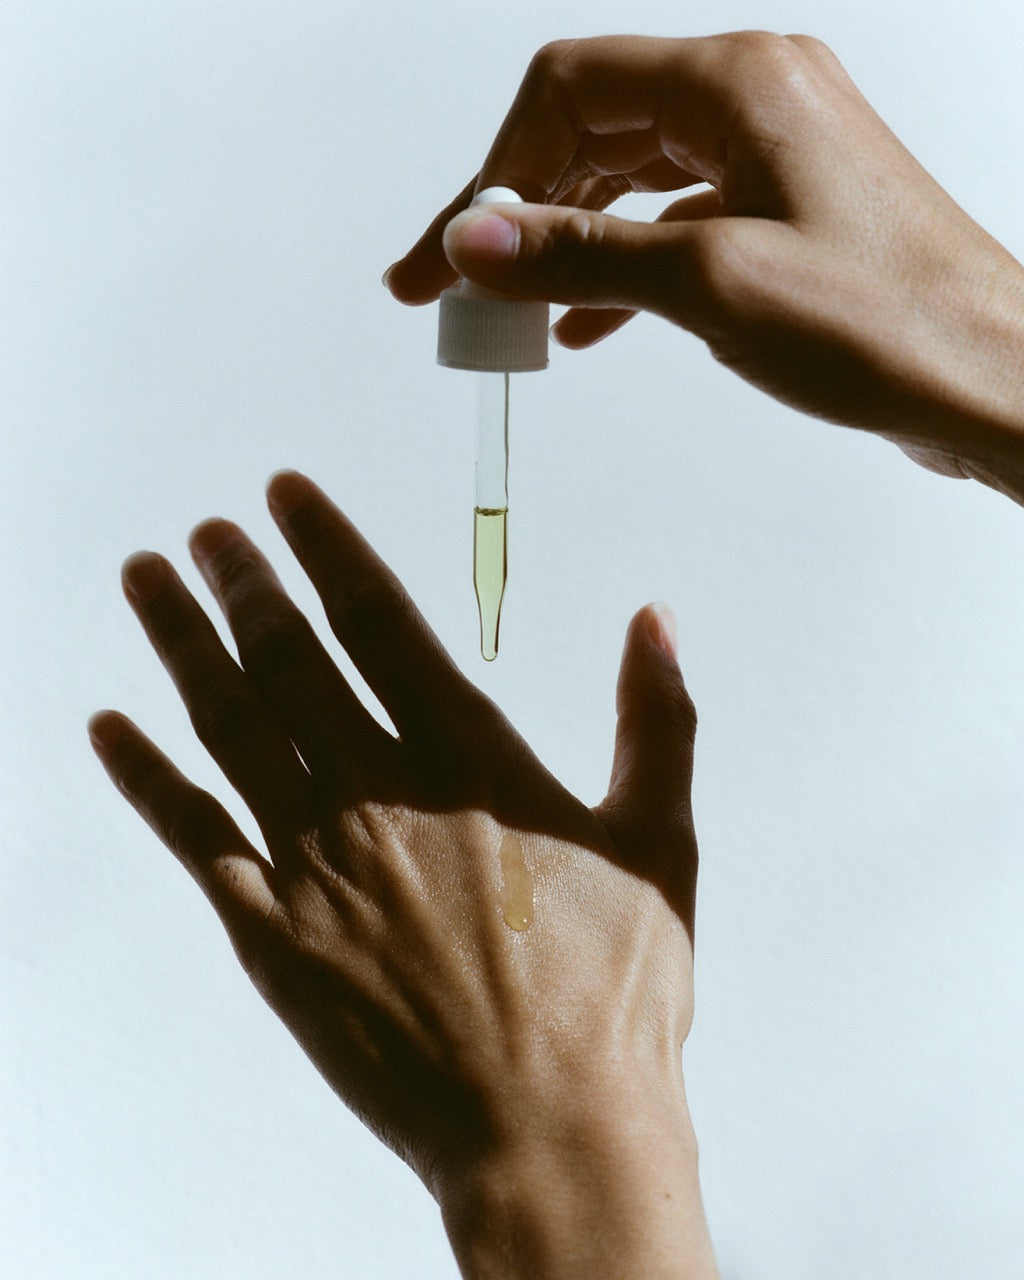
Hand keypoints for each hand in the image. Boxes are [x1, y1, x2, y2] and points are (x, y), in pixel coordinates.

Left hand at [89, 471, 716, 1278]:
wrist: (550, 1131)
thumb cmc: (615, 997)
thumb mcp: (661, 843)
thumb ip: (656, 721)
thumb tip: (656, 619)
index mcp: (470, 761)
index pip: (379, 620)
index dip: (327, 548)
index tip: (284, 496)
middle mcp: (380, 793)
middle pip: (291, 657)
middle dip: (245, 581)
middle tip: (209, 530)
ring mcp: (315, 862)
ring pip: (231, 724)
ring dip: (184, 644)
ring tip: (147, 580)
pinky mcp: (270, 935)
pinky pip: (192, 836)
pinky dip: (144, 777)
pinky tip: (109, 727)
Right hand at [387, 34, 1023, 502]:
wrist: (990, 379)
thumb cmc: (887, 322)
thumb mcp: (708, 283)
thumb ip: (578, 255)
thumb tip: (471, 240)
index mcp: (737, 82)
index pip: (567, 91)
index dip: (490, 174)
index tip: (443, 256)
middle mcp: (753, 101)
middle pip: (591, 129)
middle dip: (513, 208)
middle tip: (450, 287)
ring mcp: (771, 158)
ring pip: (629, 179)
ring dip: (561, 241)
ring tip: (505, 313)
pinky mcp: (783, 215)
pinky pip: (673, 221)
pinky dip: (618, 266)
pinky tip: (583, 324)